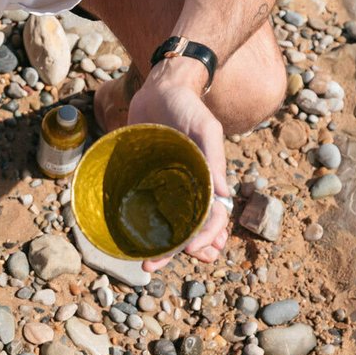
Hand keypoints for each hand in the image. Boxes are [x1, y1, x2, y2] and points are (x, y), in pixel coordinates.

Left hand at [127, 58, 230, 271]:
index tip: (193, 250)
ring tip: (145, 265)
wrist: (159, 87)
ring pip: (168, 225)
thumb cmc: (187, 106)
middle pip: (189, 229)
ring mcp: (166, 186)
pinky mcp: (143, 179)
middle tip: (152, 267)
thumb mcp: (205, 128)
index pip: (213, 219)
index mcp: (208, 180)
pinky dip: (144, 229)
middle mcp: (188, 188)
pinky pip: (146, 209)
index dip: (206, 238)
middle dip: (178, 252)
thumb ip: (214, 158)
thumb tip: (223, 196)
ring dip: (161, 248)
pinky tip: (132, 244)